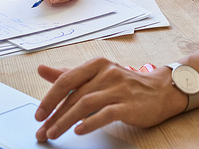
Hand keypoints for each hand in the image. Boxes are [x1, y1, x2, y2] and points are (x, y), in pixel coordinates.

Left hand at [34, 59, 186, 140]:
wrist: (160, 91)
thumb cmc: (124, 84)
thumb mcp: (95, 75)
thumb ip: (68, 75)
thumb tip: (41, 69)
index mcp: (96, 64)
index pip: (66, 80)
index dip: (49, 98)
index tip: (38, 114)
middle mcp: (106, 73)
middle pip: (74, 95)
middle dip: (54, 115)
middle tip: (42, 131)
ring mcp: (118, 88)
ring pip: (86, 104)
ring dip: (66, 121)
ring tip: (54, 134)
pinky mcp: (129, 105)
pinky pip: (106, 113)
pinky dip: (90, 122)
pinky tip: (79, 131)